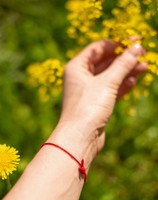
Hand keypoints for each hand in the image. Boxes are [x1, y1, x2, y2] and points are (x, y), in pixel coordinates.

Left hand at [59, 40, 146, 154]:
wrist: (80, 138)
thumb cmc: (87, 107)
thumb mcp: (107, 82)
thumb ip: (122, 64)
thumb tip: (136, 47)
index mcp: (77, 67)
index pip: (98, 48)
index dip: (117, 43)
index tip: (134, 40)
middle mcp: (81, 78)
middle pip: (105, 62)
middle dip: (124, 58)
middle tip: (143, 53)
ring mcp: (89, 92)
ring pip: (110, 77)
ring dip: (126, 71)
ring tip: (145, 66)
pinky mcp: (96, 104)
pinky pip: (111, 90)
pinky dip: (122, 85)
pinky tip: (134, 80)